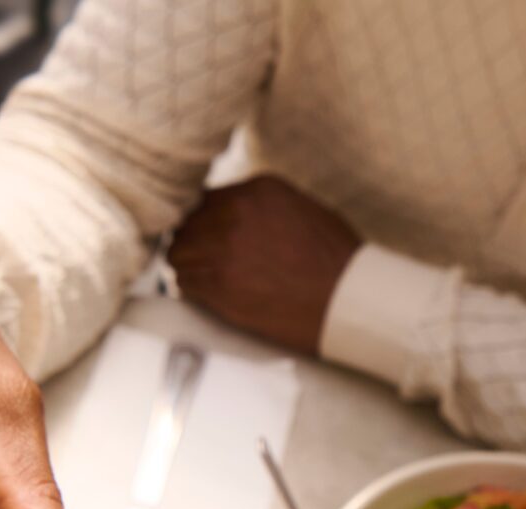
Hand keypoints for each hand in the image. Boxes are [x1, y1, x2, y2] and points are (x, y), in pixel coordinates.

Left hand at [169, 175, 360, 353]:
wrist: (346, 300)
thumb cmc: (335, 260)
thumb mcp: (301, 209)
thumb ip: (261, 205)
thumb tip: (231, 212)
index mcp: (257, 190)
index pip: (206, 199)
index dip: (204, 220)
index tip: (207, 235)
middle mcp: (235, 213)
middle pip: (187, 224)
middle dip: (193, 242)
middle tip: (204, 259)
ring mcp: (223, 249)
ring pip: (179, 253)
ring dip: (189, 266)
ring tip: (207, 278)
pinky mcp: (219, 286)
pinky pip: (185, 283)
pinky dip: (192, 289)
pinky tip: (210, 294)